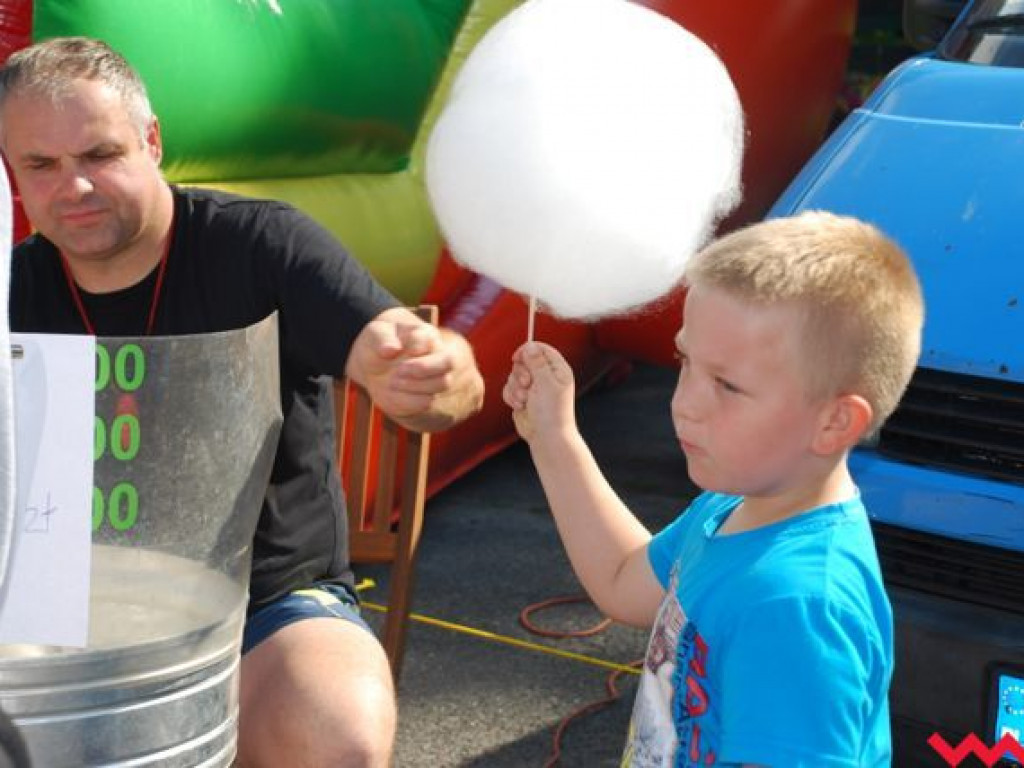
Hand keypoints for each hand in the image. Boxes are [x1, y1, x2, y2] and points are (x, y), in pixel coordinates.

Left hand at [348, 307, 483, 431]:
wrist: (377, 362)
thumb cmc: (379, 342)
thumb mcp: (375, 334)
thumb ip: (382, 339)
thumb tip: (390, 350)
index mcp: (426, 335)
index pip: (429, 340)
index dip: (415, 346)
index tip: (391, 352)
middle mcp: (437, 355)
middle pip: (448, 363)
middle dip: (422, 369)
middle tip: (397, 372)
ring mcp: (436, 376)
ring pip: (441, 385)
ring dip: (414, 386)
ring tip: (392, 383)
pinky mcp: (429, 395)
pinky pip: (427, 403)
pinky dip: (408, 401)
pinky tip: (394, 395)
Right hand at [503, 342, 575, 443]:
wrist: (546, 437)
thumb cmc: (552, 412)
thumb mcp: (546, 383)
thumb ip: (537, 363)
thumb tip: (530, 345)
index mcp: (557, 370)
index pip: (541, 349)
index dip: (527, 351)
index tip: (517, 358)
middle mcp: (546, 376)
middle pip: (524, 361)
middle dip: (520, 373)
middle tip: (527, 385)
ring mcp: (533, 387)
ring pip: (513, 375)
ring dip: (515, 388)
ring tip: (525, 400)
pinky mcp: (522, 397)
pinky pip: (509, 388)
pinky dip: (511, 397)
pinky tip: (520, 406)